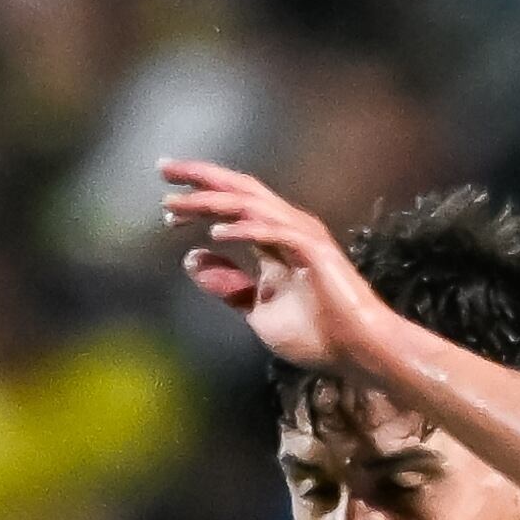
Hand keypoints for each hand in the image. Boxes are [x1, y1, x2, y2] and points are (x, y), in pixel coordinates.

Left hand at [162, 158, 393, 377]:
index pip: (232, 203)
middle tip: (162, 167)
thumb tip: (191, 260)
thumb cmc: (316, 334)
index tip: (165, 200)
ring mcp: (302, 236)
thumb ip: (229, 285)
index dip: (199, 195)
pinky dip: (245, 228)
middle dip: (200, 177)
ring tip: (176, 205)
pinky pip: (274, 232)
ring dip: (212, 202)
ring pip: (251, 205)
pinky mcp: (314, 251)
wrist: (357, 352)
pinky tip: (216, 232)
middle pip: (238, 189)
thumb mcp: (257, 310)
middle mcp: (288, 227)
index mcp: (275, 236)